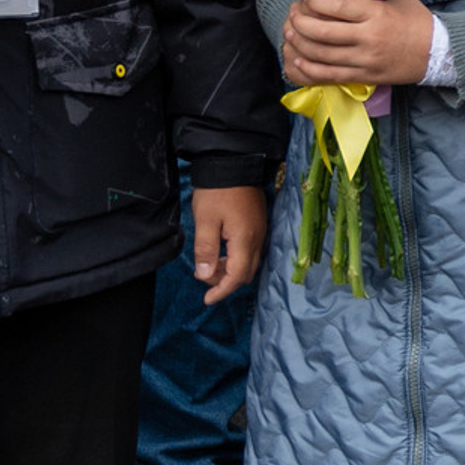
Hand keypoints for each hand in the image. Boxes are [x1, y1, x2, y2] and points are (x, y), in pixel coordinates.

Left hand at [192, 184, 268, 306]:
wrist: (234, 165)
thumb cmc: (217, 192)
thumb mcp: (205, 220)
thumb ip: (206, 250)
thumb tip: (205, 276)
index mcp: (245, 240)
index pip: (237, 276)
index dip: (222, 291)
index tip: (206, 300)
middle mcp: (257, 240)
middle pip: (246, 273)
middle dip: (226, 282)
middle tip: (203, 277)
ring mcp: (260, 232)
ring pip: (249, 263)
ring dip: (230, 271)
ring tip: (208, 264)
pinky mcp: (258, 226)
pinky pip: (251, 252)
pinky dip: (236, 260)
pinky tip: (221, 252)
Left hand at [282, 0, 435, 86]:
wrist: (437, 52)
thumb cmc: (416, 20)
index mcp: (376, 13)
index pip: (335, 7)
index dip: (313, 2)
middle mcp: (369, 37)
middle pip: (322, 32)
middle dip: (300, 24)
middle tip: (293, 17)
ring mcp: (365, 59)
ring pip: (321, 54)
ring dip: (299, 44)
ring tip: (290, 35)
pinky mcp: (364, 75)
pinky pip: (329, 74)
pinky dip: (310, 68)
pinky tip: (299, 59)